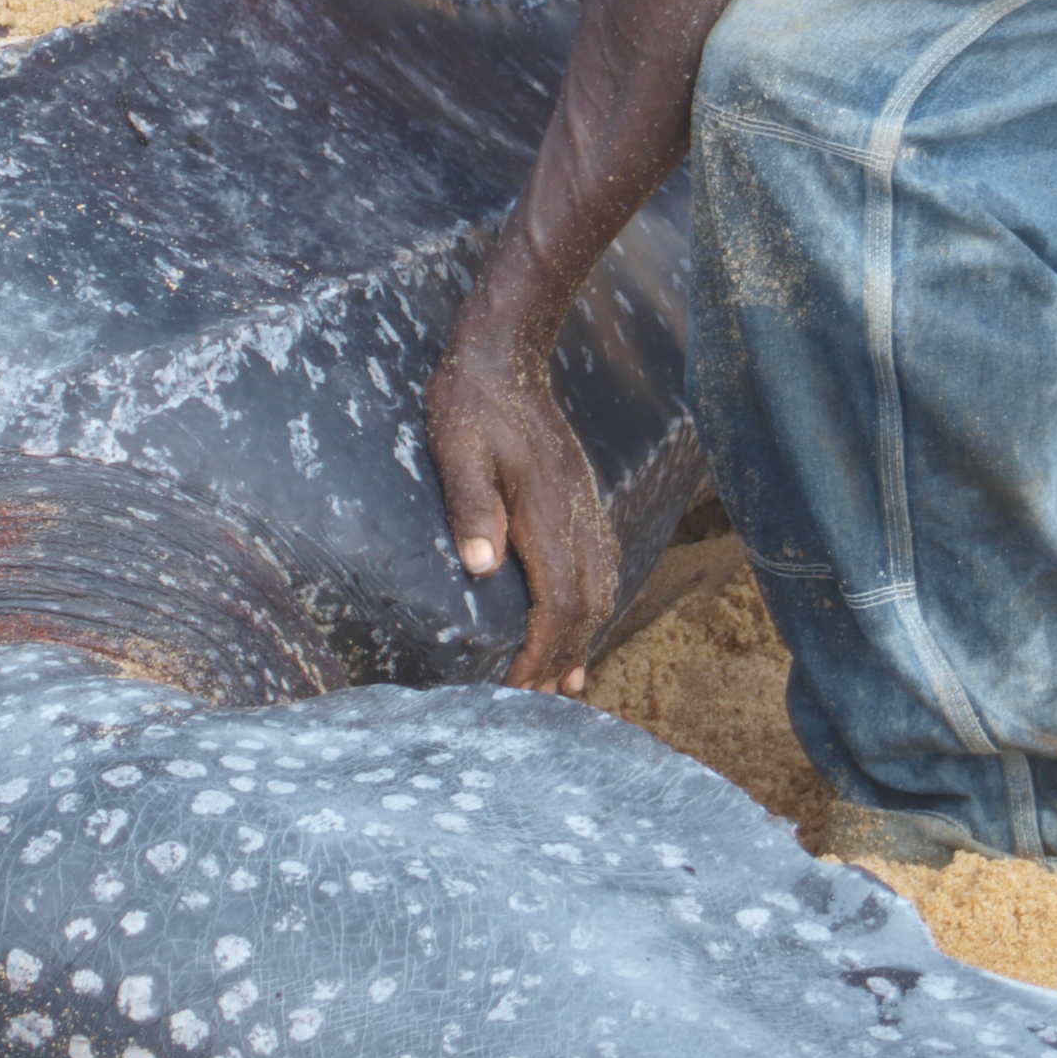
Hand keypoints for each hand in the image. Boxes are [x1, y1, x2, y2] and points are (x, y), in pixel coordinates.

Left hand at [423, 325, 617, 693]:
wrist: (507, 354)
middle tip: (537, 703)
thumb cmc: (471, 403)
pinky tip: (582, 620)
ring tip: (566, 682)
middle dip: (563, 657)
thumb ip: (470, 505)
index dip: (543, 651)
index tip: (520, 689)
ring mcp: (583, 506)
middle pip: (586, 605)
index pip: (559, 602)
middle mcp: (575, 515)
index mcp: (545, 512)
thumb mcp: (457, 449)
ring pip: (599, 586)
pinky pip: (598, 562)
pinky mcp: (579, 497)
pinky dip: (593, 603)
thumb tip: (482, 568)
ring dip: (583, 637)